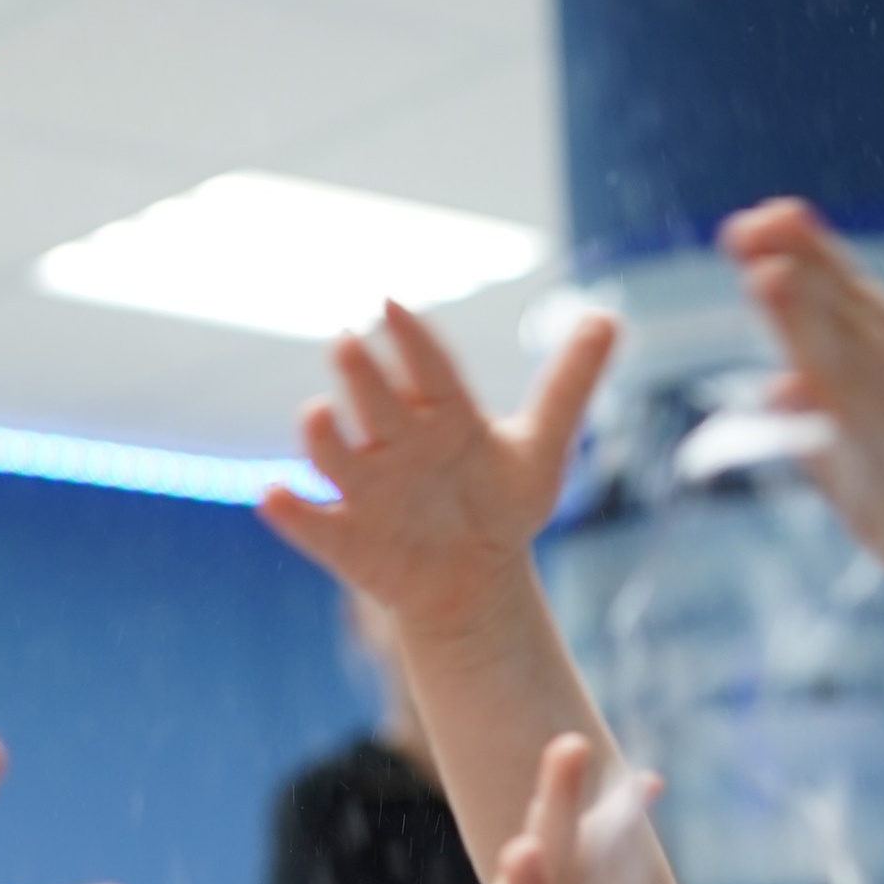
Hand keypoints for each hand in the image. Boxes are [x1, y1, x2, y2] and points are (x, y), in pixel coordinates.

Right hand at [259, 303, 615, 643]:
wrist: (475, 579)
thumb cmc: (500, 503)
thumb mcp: (542, 447)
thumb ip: (568, 382)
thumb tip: (607, 317)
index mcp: (441, 413)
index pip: (426, 368)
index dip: (410, 339)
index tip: (391, 304)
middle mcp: (395, 443)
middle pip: (376, 401)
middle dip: (361, 375)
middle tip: (348, 342)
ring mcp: (366, 489)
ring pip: (337, 456)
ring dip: (323, 437)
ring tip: (316, 415)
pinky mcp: (347, 540)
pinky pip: (313, 526)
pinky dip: (291, 514)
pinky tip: (276, 497)